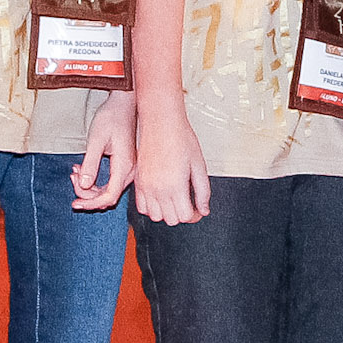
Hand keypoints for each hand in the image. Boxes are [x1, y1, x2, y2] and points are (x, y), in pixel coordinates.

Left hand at [69, 91, 135, 210]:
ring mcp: (128, 169)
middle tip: (73, 177)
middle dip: (87, 194)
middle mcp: (130, 171)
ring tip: (76, 171)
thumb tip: (84, 185)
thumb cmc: (111, 117)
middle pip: (108, 196)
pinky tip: (83, 169)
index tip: (74, 203)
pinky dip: (95, 181)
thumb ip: (90, 163)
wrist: (123, 104)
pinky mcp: (124, 166)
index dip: (90, 203)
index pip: (109, 196)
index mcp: (124, 166)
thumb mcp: (96, 139)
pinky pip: (110, 183)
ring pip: (108, 191)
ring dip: (90, 187)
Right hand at [133, 100, 209, 223]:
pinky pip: (142, 207)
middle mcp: (158, 190)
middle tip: (189, 203)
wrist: (161, 122)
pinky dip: (152, 208)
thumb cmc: (181, 139)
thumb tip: (204, 210)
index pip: (185, 217)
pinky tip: (161, 197)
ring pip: (155, 217)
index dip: (195, 215)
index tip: (198, 208)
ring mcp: (146, 187)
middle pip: (171, 220)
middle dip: (182, 214)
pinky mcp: (138, 182)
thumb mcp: (199, 165)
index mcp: (175, 186)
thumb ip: (203, 191)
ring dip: (166, 213)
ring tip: (175, 200)